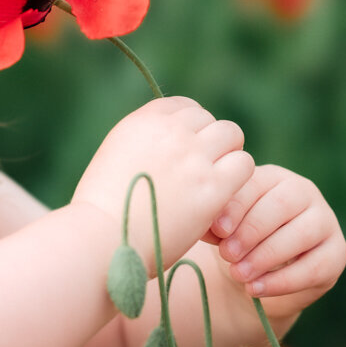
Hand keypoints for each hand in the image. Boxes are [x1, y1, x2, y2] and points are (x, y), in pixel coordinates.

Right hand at [73, 97, 253, 272]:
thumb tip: (164, 147)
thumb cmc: (102, 211)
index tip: (189, 149)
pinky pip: (244, 165)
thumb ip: (143, 144)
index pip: (183, 107)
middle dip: (210, 141)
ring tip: (218, 181)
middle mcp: (171, 131)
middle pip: (209, 119)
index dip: (191, 127)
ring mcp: (194, 157)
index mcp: (143, 122)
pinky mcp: (212, 186)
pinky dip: (238, 178)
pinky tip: (224, 197)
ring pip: (232, 135)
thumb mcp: (115, 158)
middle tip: (205, 170)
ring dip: (228, 155)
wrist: (102, 239)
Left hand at [207, 165, 345, 307]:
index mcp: (273, 178)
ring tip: (239, 274)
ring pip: (302, 233)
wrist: (256, 280)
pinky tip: (255, 289)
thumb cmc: (237, 245)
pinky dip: (281, 281)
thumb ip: (216, 224)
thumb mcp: (223, 231)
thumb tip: (207, 226)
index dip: (236, 207)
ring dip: (266, 255)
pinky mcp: (336, 254)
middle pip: (282, 204)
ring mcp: (325, 221)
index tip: (217, 231)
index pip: (257, 184)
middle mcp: (304, 193)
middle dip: (252, 231)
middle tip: (228, 254)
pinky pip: (314, 267)